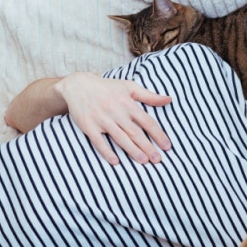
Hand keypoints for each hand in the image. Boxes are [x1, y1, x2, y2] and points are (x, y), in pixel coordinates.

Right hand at [55, 72, 172, 164]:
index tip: (167, 146)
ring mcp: (101, 119)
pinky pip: (98, 141)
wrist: (78, 85)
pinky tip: (115, 161)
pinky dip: (106, 151)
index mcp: (127, 103)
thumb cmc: (108, 88)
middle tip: (158, 159)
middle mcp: (115, 112)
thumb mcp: (129, 87)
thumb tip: (169, 99)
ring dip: (132, 150)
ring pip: (119, 137)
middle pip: (135, 132)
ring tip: (143, 161)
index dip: (158, 134)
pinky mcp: (88, 126)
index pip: (147, 121)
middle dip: (147, 146)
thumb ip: (149, 96)